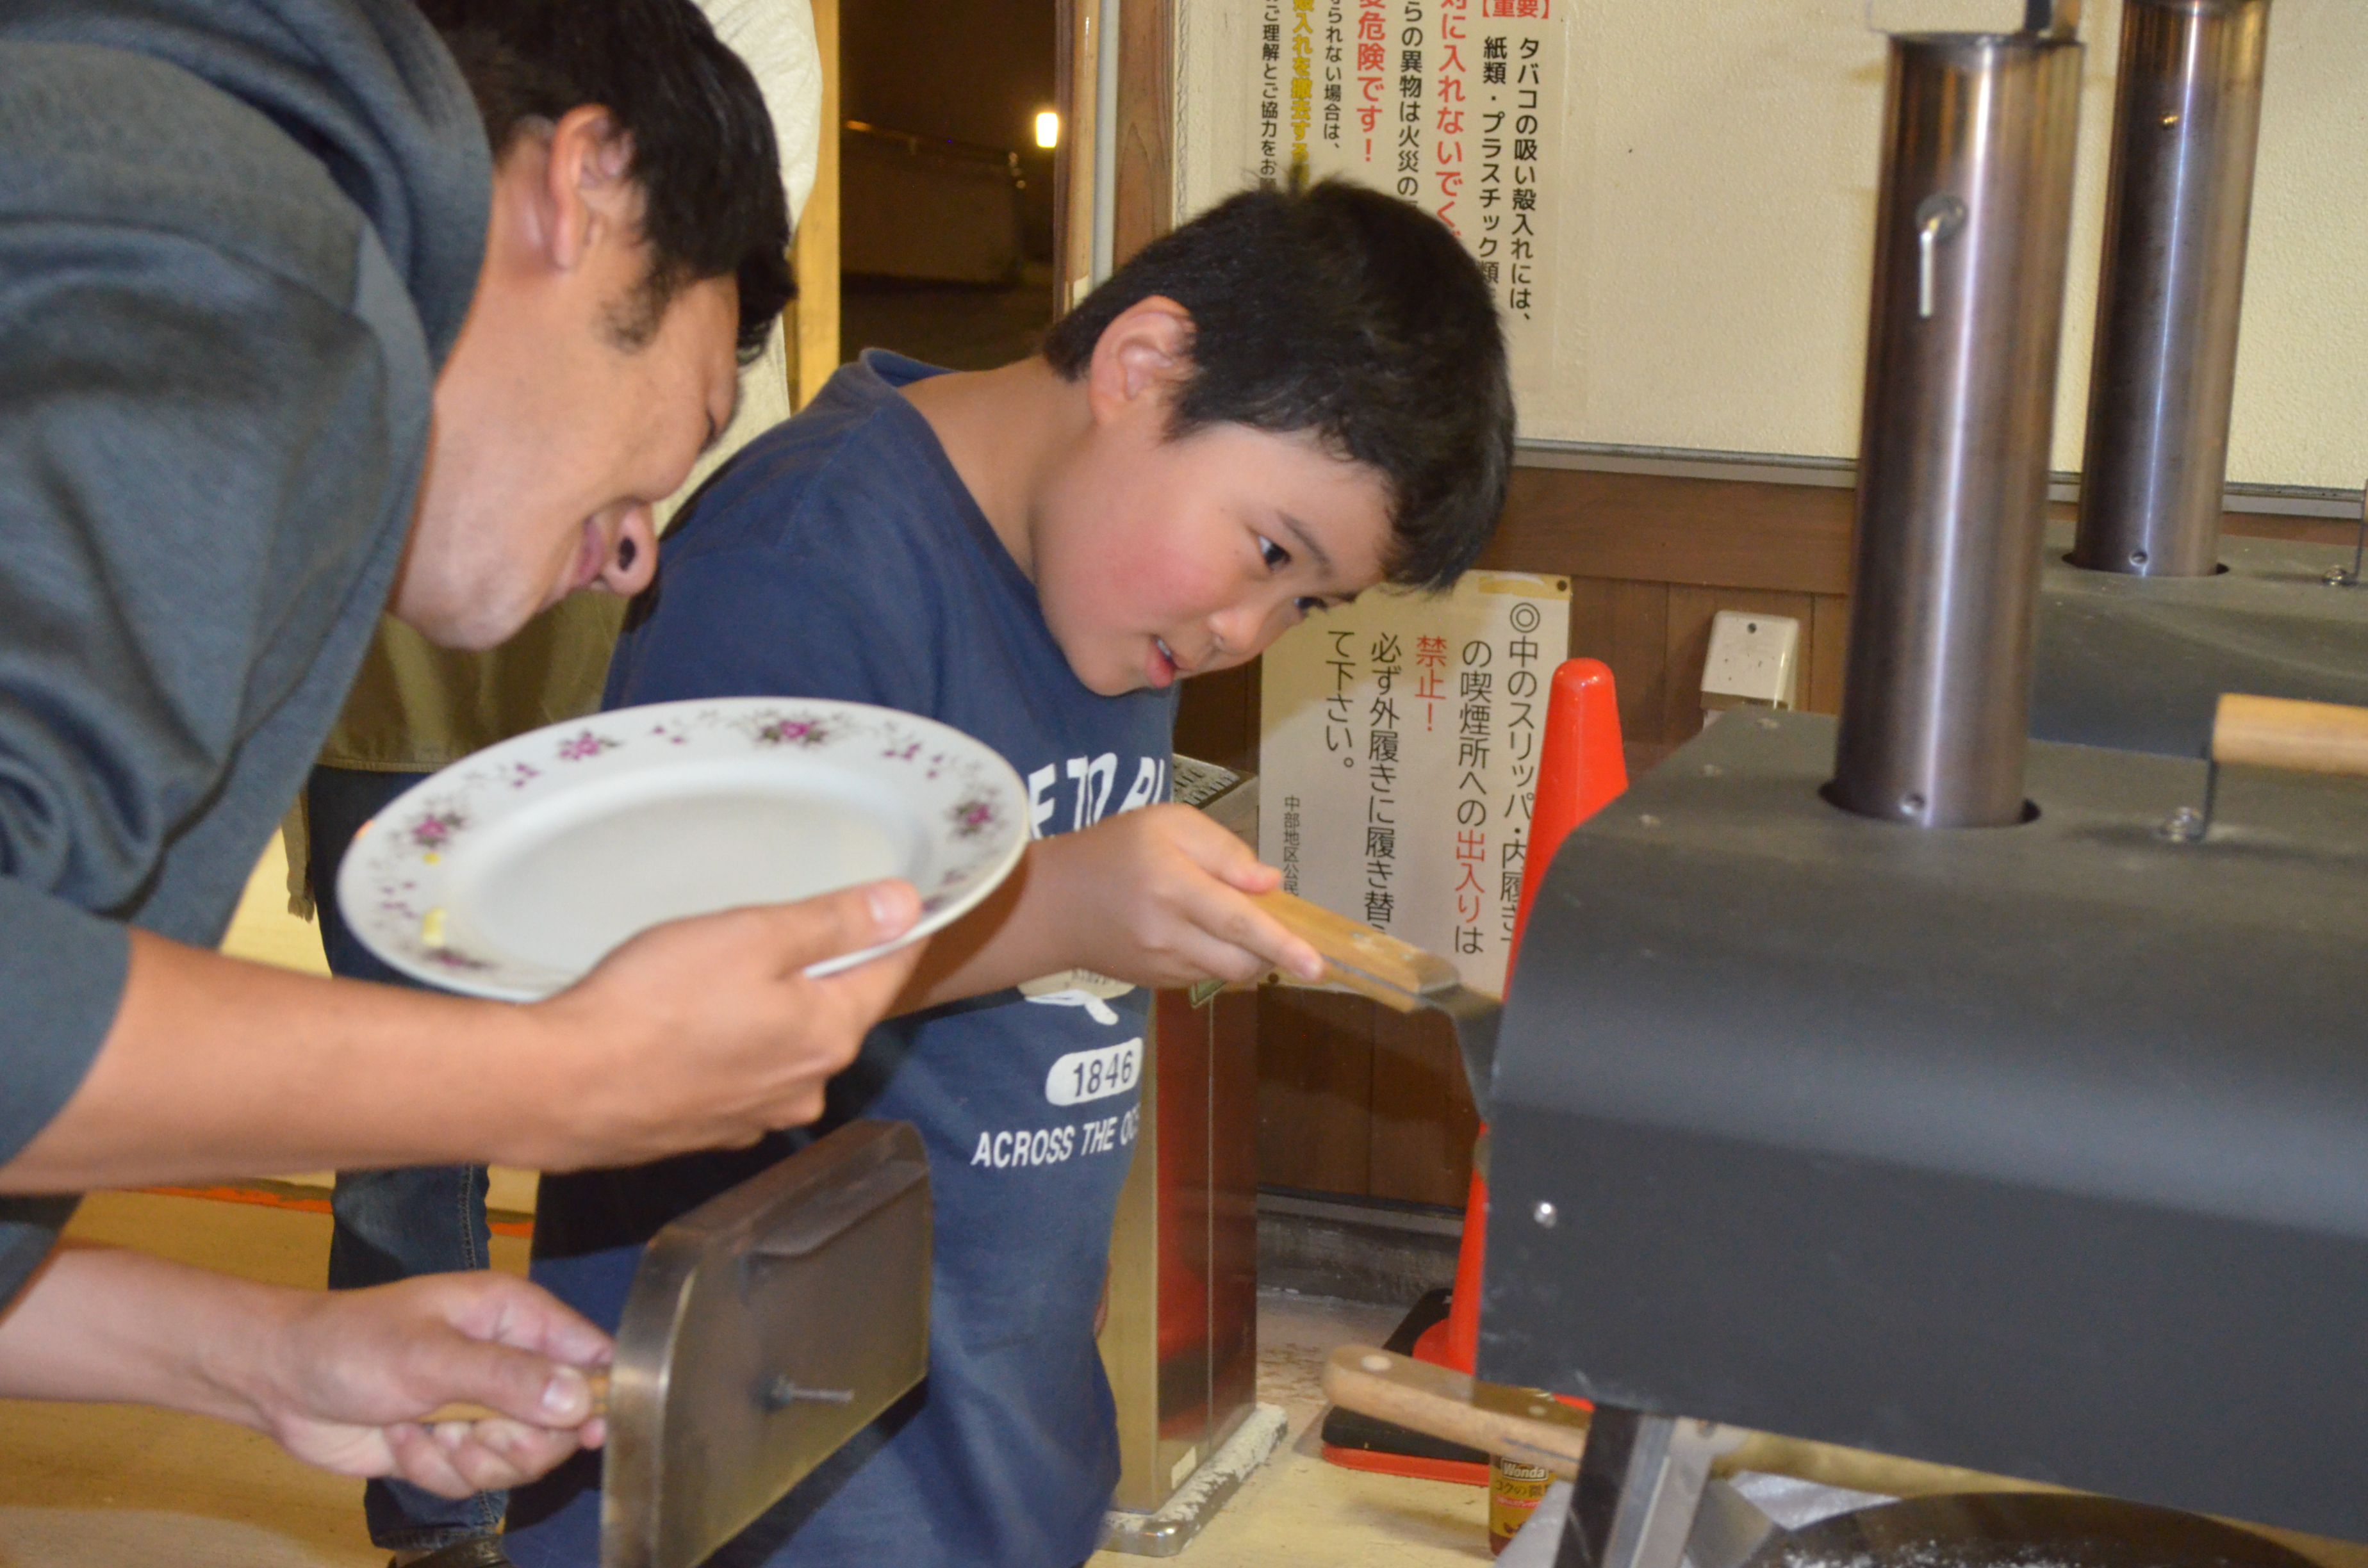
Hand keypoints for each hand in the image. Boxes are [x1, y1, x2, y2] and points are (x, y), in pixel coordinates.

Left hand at [253, 1272, 611, 1498]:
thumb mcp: (431, 1357)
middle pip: (561, 1423)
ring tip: (427, 1436)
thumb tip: (580, 1402)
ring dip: (469, 1462)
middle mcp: (509, 1362)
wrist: (279, 1380)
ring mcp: (481, 1407)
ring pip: (519, 1460)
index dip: (599, 1396)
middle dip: (516, 1443)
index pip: (590, 1354)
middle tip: (472, 1434)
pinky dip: (434, 1470)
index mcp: (516, 1317)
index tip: (589, 1432)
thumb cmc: (353, 1345)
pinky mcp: (451, 1447)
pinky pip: (474, 1480)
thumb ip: (507, 1379)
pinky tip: (400, 1440)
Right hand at [526, 879, 926, 1167]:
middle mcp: (806, 1086)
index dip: (894, 926)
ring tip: (713, 975)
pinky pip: (738, 1072)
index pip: (891, 969)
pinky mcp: (706, 1129)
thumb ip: (836, 922)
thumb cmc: (654, 1005)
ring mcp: (755, 1116)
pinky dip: (725, 1044)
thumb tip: (907, 905)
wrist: (558, 1087)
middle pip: (836, 1007)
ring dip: (767, 1007)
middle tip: (770, 927)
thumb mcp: (753, 936)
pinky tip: (684, 1025)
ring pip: (784, 1042)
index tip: (892, 896)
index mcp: (830, 1035)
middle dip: (817, 965)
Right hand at [1032, 804, 1324, 989]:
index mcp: (1173, 886)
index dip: (1282, 944)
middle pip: (1241, 960)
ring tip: (1228, 921)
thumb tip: (1269, 883)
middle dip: (1271, 951)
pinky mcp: (1155, 983)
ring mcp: (1159, 965)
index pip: (1239, 921)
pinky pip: (1203, 978)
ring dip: (1245, 954)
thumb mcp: (1166, 823)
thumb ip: (1222, 850)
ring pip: (1225, 974)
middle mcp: (1167, 933)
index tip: (1317, 965)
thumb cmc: (1114, 849)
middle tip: (1273, 926)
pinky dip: (1217, 960)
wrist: (1051, 902)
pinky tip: (1199, 933)